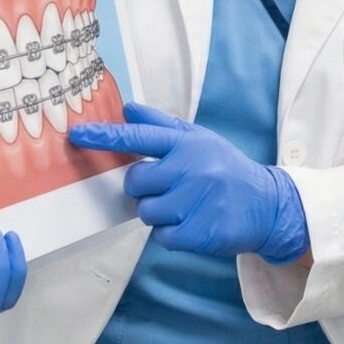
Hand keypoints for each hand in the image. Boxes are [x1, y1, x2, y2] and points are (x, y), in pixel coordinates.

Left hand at [70, 103, 309, 262]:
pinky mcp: (199, 232)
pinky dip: (170, 233)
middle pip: (135, 182)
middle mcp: (191, 169)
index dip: (106, 137)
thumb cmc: (226, 169)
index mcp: (188, 145)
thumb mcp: (200, 139)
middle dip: (143, 188)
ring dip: (158, 212)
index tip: (77, 134)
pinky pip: (161, 236)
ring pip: (146, 211)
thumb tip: (128, 108)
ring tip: (184, 205)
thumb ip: (162, 124)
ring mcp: (195, 202)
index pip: (139, 137)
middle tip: (167, 187)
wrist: (266, 205)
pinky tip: (190, 223)